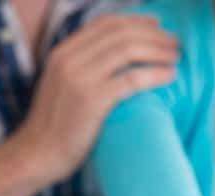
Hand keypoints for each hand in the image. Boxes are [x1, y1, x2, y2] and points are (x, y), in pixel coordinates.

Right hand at [9, 15, 178, 184]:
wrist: (37, 154)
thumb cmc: (57, 126)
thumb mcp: (64, 86)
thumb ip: (86, 68)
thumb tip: (122, 59)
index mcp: (62, 52)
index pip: (105, 23)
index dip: (136, 21)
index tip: (158, 25)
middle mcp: (69, 58)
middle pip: (121, 33)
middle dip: (153, 34)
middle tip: (176, 43)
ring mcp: (79, 78)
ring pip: (128, 50)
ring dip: (158, 50)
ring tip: (177, 57)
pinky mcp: (91, 99)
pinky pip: (131, 79)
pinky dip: (155, 74)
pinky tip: (170, 76)